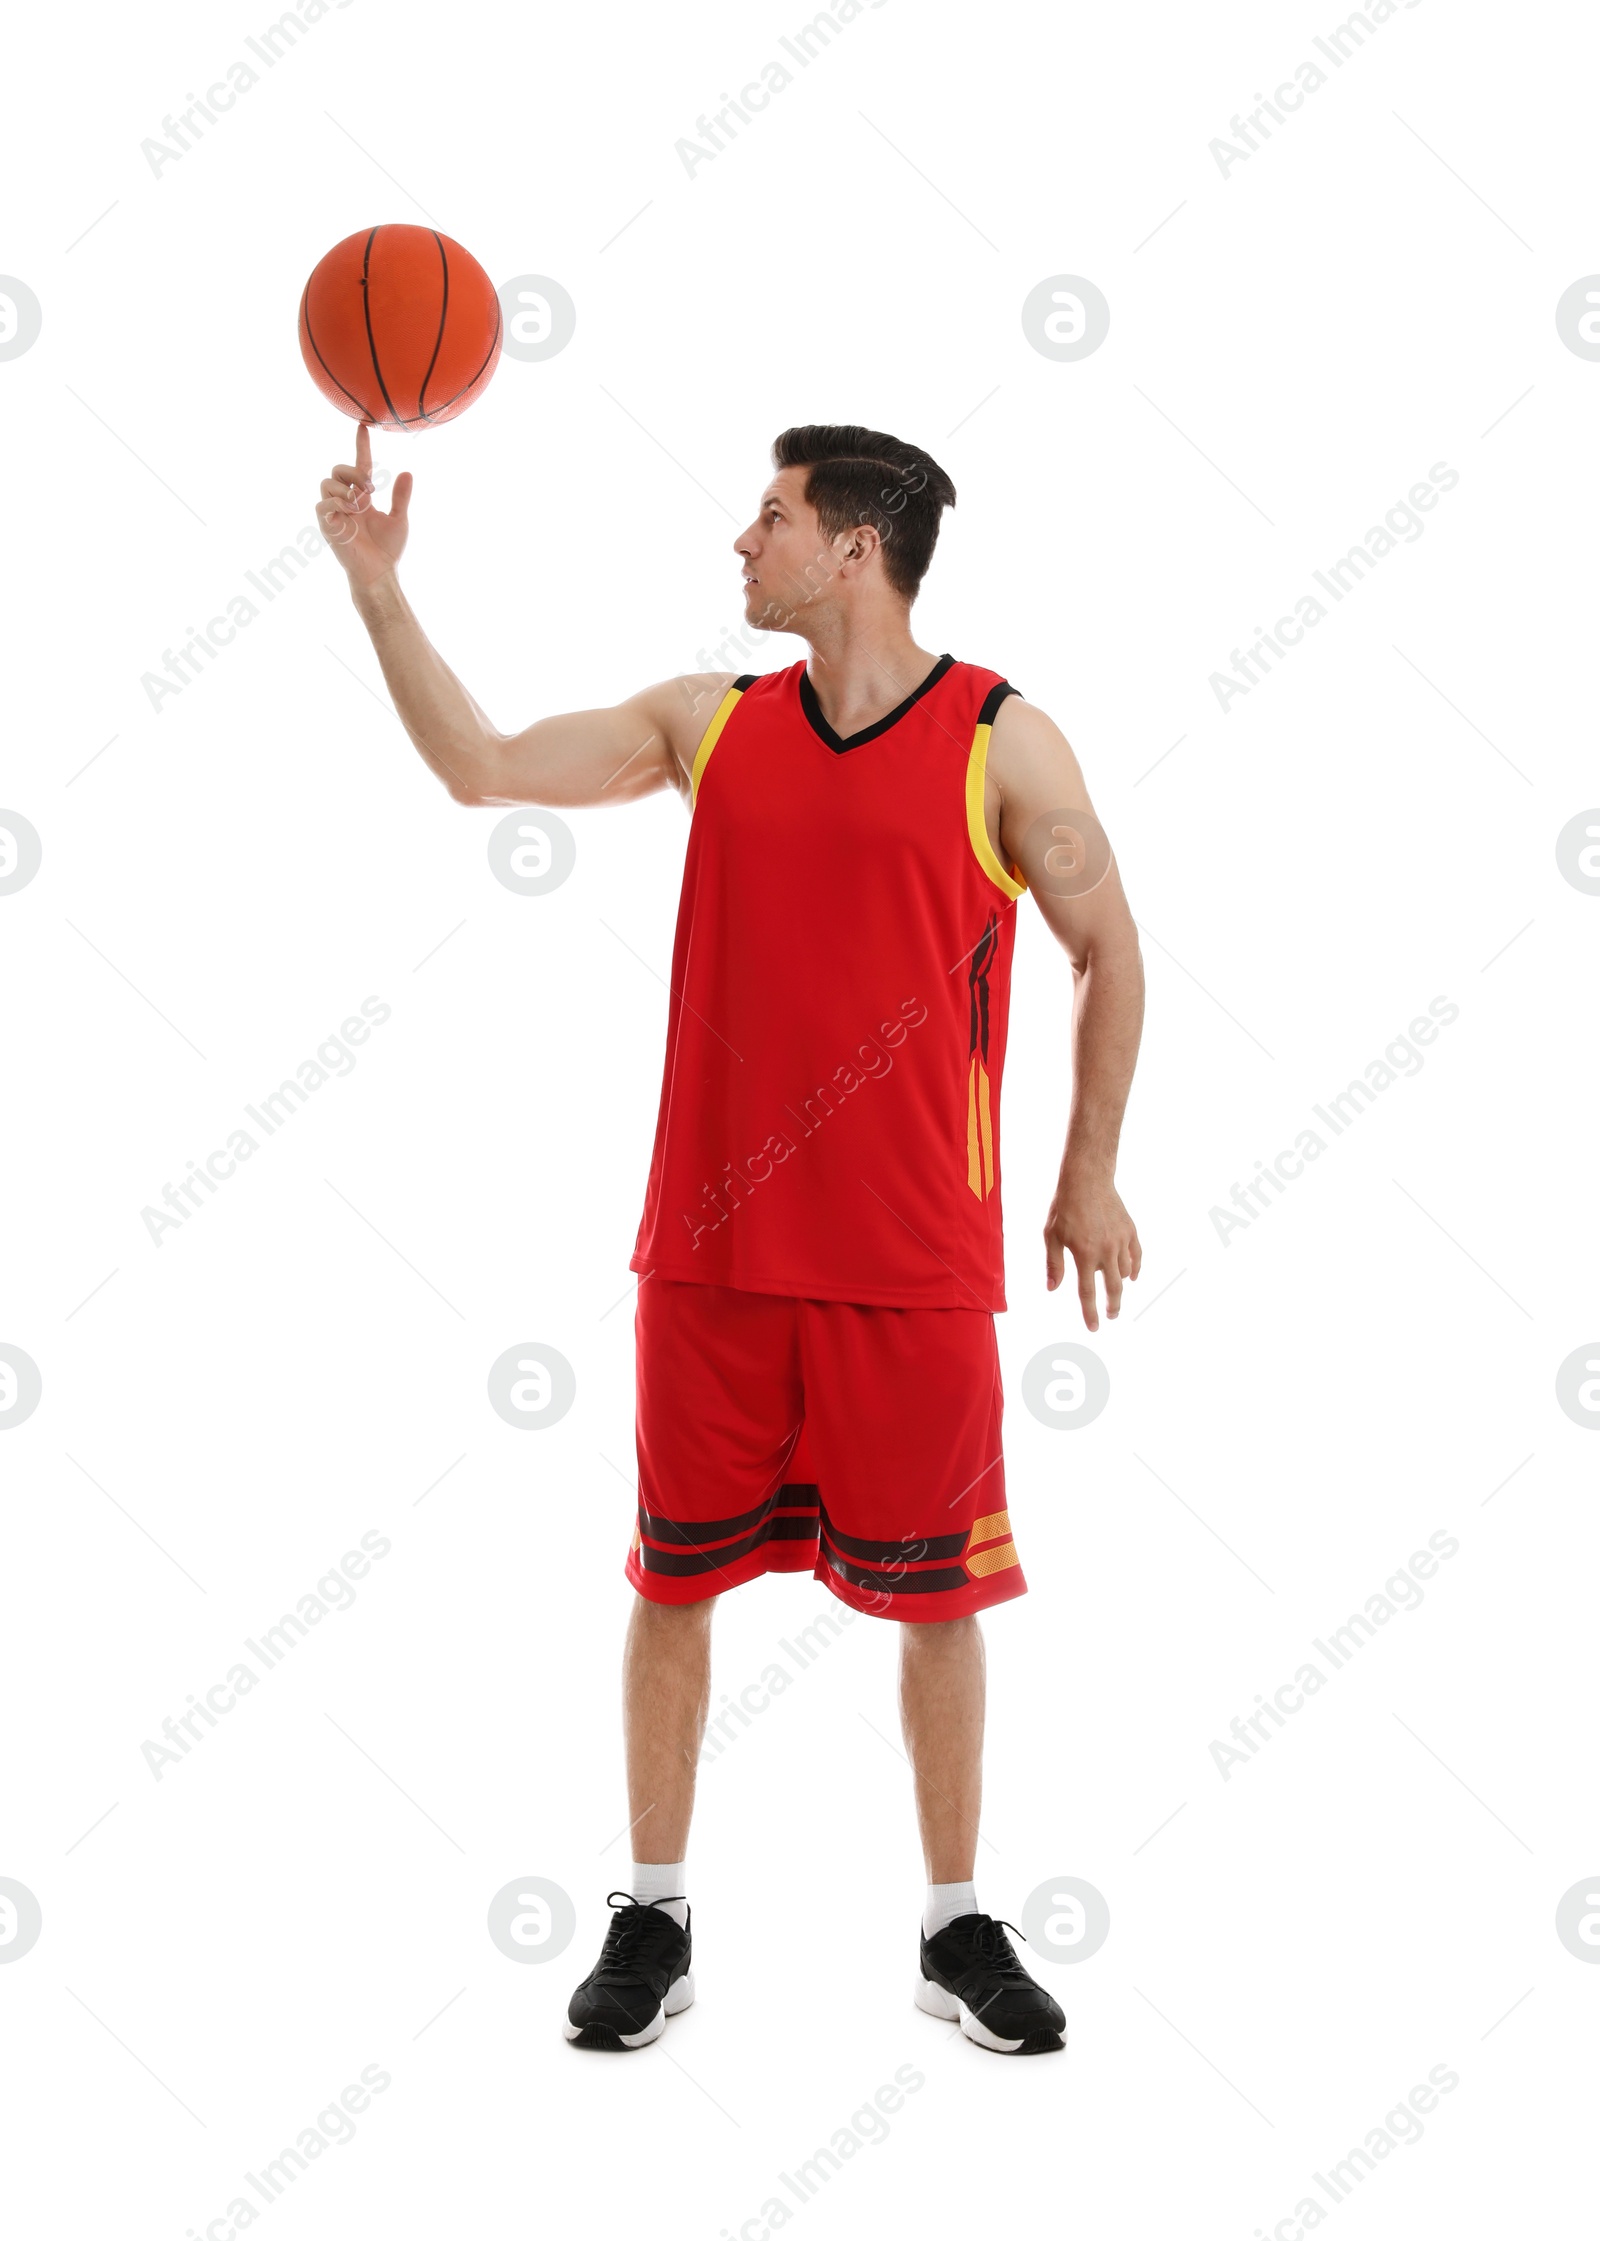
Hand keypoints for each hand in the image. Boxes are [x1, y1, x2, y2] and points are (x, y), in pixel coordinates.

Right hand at [317, 421, 411, 592]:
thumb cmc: (388, 549)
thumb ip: (401, 497)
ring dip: (345, 490)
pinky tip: (351, 514)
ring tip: (361, 506)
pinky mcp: (327, 525)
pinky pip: (322, 505)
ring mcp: (335, 512)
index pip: (359, 465)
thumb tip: (407, 472)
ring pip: (327, 483)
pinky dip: (336, 505)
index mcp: (363, 496)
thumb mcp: (399, 519)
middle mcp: (346, 500)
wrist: (380, 572)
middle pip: (337, 469)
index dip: (361, 446)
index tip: (363, 427)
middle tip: (371, 489)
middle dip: (353, 473)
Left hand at [1044, 1170, 1140, 1329]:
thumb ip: (1053, 1264)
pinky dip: (1135, 1268)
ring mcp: (1120, 1240)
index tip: (1095, 1328)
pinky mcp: (1130, 1231)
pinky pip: (1137, 1256)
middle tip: (1111, 1315)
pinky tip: (1131, 1276)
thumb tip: (1052, 1288)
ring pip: (1125, 1272)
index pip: (1087, 1292)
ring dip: (1119, 1283)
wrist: (1087, 1179)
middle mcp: (1105, 1250)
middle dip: (1112, 1306)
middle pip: (1113, 1288)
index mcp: (1084, 1253)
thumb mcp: (1052, 1235)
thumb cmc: (1065, 1207)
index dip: (1090, 1313)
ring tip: (1112, 1288)